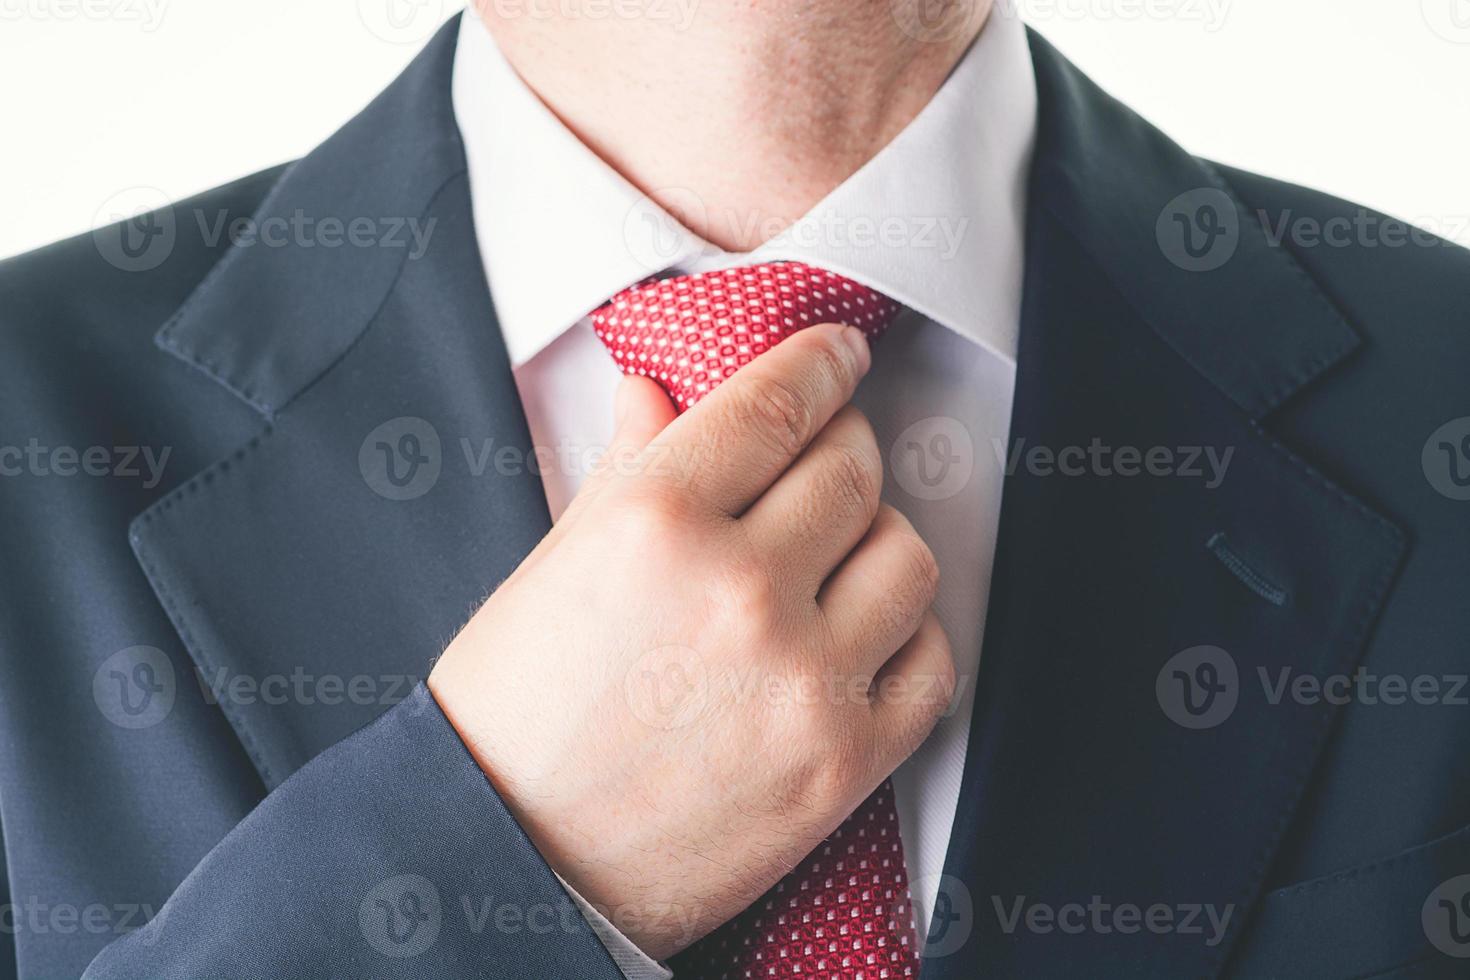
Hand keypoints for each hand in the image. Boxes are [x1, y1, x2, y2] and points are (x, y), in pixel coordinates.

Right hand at [428, 323, 954, 958]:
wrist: (511, 856)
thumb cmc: (513, 712)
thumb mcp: (554, 565)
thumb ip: (627, 466)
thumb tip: (661, 390)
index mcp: (654, 519)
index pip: (778, 401)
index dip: (822, 361)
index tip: (840, 353)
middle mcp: (740, 587)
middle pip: (854, 468)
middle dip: (842, 449)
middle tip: (821, 465)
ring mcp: (801, 677)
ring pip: (909, 555)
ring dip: (877, 544)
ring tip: (835, 562)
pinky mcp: (844, 760)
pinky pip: (931, 661)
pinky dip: (905, 639)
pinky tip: (859, 640)